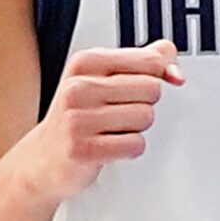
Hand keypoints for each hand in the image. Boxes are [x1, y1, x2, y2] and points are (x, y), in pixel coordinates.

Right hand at [23, 44, 182, 201]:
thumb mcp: (105, 79)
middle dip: (144, 105)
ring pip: (146, 117)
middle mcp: (79, 87)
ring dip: (136, 129)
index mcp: (87, 62)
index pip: (151, 60)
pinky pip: (135, 145)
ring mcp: (77, 118)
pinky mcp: (82, 149)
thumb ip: (147, 64)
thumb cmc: (80, 116)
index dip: (157, 77)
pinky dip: (129, 150)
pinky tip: (109, 148)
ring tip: (111, 131)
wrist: (42, 159)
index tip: (140, 88)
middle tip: (118, 114)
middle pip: (153, 89)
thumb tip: (176, 73)